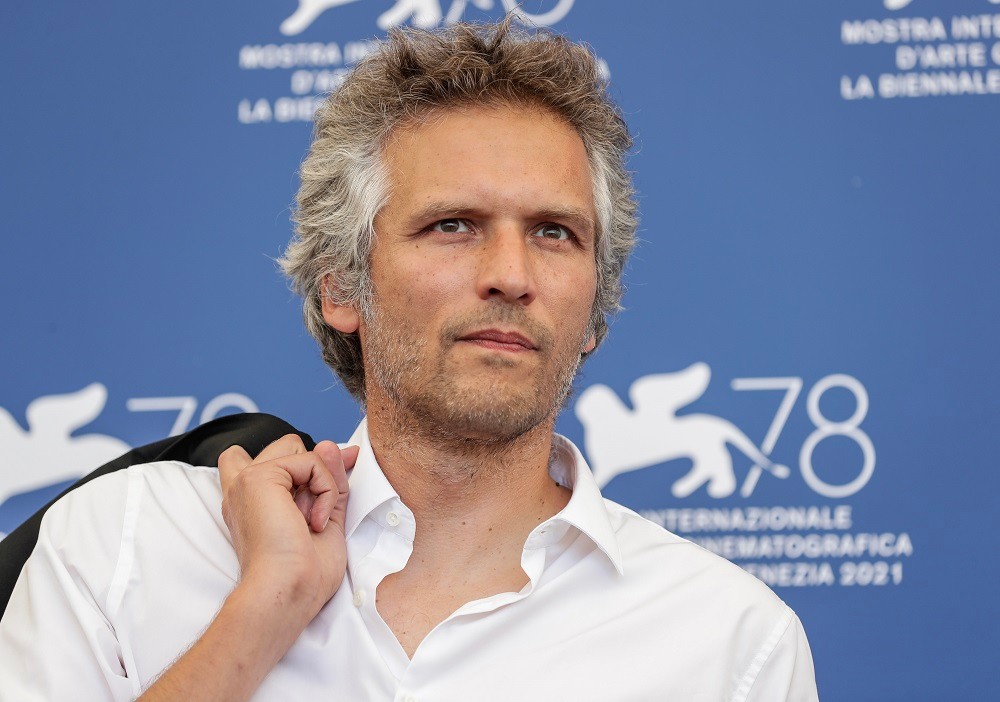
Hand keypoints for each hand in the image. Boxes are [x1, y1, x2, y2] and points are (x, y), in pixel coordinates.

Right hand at [218, 435, 359, 621]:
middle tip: (318, 513)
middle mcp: (243, 488)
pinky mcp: (259, 477)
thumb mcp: (325, 518)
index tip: (333, 480)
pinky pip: (311, 461)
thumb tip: (334, 447)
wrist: (288, 591)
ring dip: (320, 481)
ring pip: (298, 447)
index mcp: (252, 501)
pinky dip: (325, 489)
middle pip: (286, 445)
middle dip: (313, 468)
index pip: (275, 458)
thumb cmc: (304, 573)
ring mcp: (247, 480)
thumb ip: (328, 482)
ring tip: (312, 520)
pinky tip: (315, 521)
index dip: (304, 462)